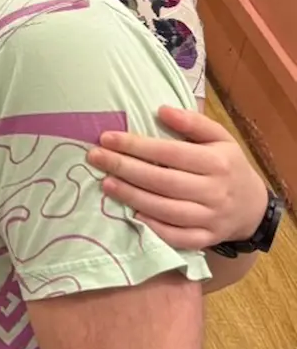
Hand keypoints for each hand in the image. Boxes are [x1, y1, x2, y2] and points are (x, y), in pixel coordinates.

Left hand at [89, 105, 269, 247]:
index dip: (136, 145)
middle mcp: (214, 191)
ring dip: (132, 196)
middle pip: (163, 181)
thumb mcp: (220, 138)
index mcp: (217, 162)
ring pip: (166, 210)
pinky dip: (154, 228)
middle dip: (125, 168)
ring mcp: (210, 217)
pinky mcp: (206, 238)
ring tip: (105, 183)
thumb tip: (162, 110)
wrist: (253, 207)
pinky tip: (132, 215)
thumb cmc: (227, 166)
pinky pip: (178, 237)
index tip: (106, 138)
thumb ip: (193, 123)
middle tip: (95, 157)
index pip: (170, 153)